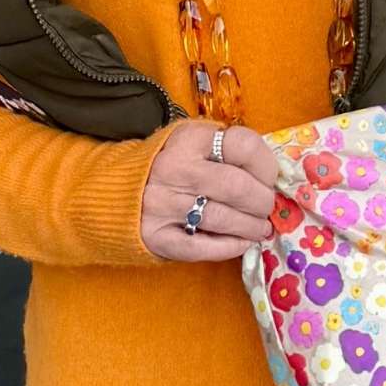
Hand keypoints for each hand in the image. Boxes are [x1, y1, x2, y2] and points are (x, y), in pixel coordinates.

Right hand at [141, 122, 277, 261]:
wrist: (114, 189)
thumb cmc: (169, 163)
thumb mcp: (193, 141)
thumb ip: (227, 150)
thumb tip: (272, 175)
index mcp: (189, 139)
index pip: (243, 145)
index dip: (267, 165)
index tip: (270, 178)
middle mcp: (175, 169)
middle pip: (237, 187)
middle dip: (262, 202)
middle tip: (267, 208)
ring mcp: (163, 204)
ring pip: (222, 218)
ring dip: (251, 227)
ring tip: (260, 228)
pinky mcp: (156, 236)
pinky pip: (201, 247)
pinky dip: (229, 247)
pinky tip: (241, 243)